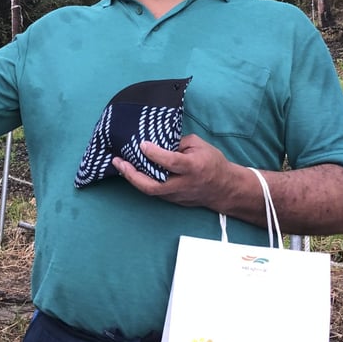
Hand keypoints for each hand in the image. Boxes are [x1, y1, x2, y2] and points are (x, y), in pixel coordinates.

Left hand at [113, 134, 236, 208]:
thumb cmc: (212, 163)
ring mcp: (177, 195)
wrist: (224, 188)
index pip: (170, 161)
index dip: (154, 153)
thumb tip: (158, 141)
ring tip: (120, 165)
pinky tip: (132, 172)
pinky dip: (141, 182)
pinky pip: (154, 191)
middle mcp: (183, 183)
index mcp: (193, 167)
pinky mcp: (173, 200)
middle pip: (153, 185)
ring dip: (133, 178)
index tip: (142, 144)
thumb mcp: (199, 145)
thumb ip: (178, 142)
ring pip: (150, 191)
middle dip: (133, 175)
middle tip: (119, 162)